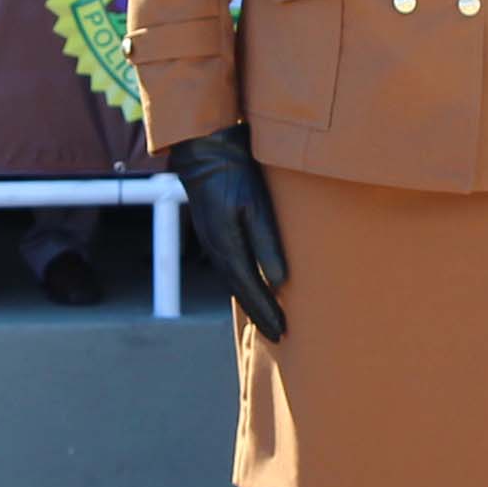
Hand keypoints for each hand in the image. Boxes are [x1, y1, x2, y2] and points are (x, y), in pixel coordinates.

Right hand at [166, 125, 287, 340]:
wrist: (204, 149)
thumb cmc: (235, 173)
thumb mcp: (257, 205)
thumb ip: (268, 242)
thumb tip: (280, 282)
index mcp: (228, 248)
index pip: (251, 290)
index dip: (267, 313)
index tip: (282, 333)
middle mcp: (217, 250)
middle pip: (242, 292)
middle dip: (260, 315)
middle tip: (278, 336)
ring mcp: (213, 241)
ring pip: (235, 282)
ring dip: (252, 302)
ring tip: (268, 319)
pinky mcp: (215, 231)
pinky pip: (231, 267)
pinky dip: (244, 284)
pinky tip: (253, 286)